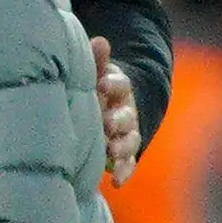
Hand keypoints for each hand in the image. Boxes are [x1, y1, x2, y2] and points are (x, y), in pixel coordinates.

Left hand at [89, 37, 140, 185]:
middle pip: (126, 115)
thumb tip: (99, 41)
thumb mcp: (93, 73)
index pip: (120, 84)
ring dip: (122, 146)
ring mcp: (126, 133)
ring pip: (129, 140)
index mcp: (117, 89)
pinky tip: (117, 182)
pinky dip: (124, 171)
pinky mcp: (123, 153)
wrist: (103, 107)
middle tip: (107, 123)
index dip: (113, 84)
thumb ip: (96, 61)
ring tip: (111, 151)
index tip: (102, 85)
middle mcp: (125, 111)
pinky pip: (127, 163)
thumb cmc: (91, 88)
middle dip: (118, 119)